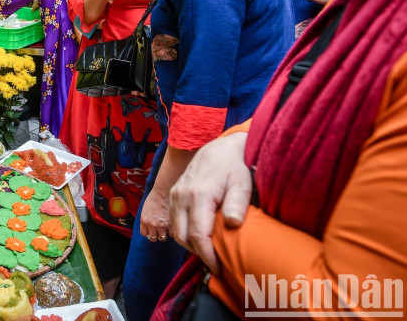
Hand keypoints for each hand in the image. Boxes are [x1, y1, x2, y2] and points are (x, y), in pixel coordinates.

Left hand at [139, 187, 171, 241]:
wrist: (164, 191)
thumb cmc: (155, 197)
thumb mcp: (145, 208)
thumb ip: (146, 219)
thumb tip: (148, 227)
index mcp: (144, 220)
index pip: (144, 234)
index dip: (148, 232)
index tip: (151, 230)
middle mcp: (152, 224)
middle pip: (153, 238)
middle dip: (156, 235)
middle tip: (160, 230)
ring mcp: (162, 226)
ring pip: (162, 238)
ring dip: (164, 234)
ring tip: (167, 229)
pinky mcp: (171, 225)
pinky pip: (171, 234)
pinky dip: (172, 232)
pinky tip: (172, 226)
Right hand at [169, 132, 250, 273]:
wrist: (220, 148)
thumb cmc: (234, 168)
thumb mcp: (242, 184)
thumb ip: (237, 204)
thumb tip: (233, 224)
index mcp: (199, 195)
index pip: (197, 235)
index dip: (207, 255)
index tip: (219, 267)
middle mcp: (182, 196)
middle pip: (183, 236)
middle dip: (198, 253)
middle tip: (216, 261)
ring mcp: (175, 194)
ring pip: (176, 230)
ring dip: (190, 243)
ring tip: (209, 249)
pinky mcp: (173, 193)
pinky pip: (174, 220)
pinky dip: (184, 232)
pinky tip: (200, 234)